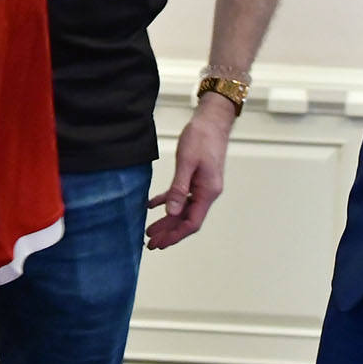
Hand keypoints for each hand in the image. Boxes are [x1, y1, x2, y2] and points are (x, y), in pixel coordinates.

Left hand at [146, 95, 233, 248]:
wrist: (212, 120)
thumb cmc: (202, 138)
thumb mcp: (187, 163)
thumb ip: (179, 188)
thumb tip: (172, 212)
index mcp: (207, 192)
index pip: (192, 223)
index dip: (175, 235)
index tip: (160, 243)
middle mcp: (207, 193)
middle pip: (186, 219)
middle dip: (169, 232)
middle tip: (151, 243)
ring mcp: (202, 186)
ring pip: (183, 209)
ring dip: (167, 220)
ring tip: (150, 230)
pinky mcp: (196, 178)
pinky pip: (181, 195)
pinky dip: (167, 201)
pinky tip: (152, 205)